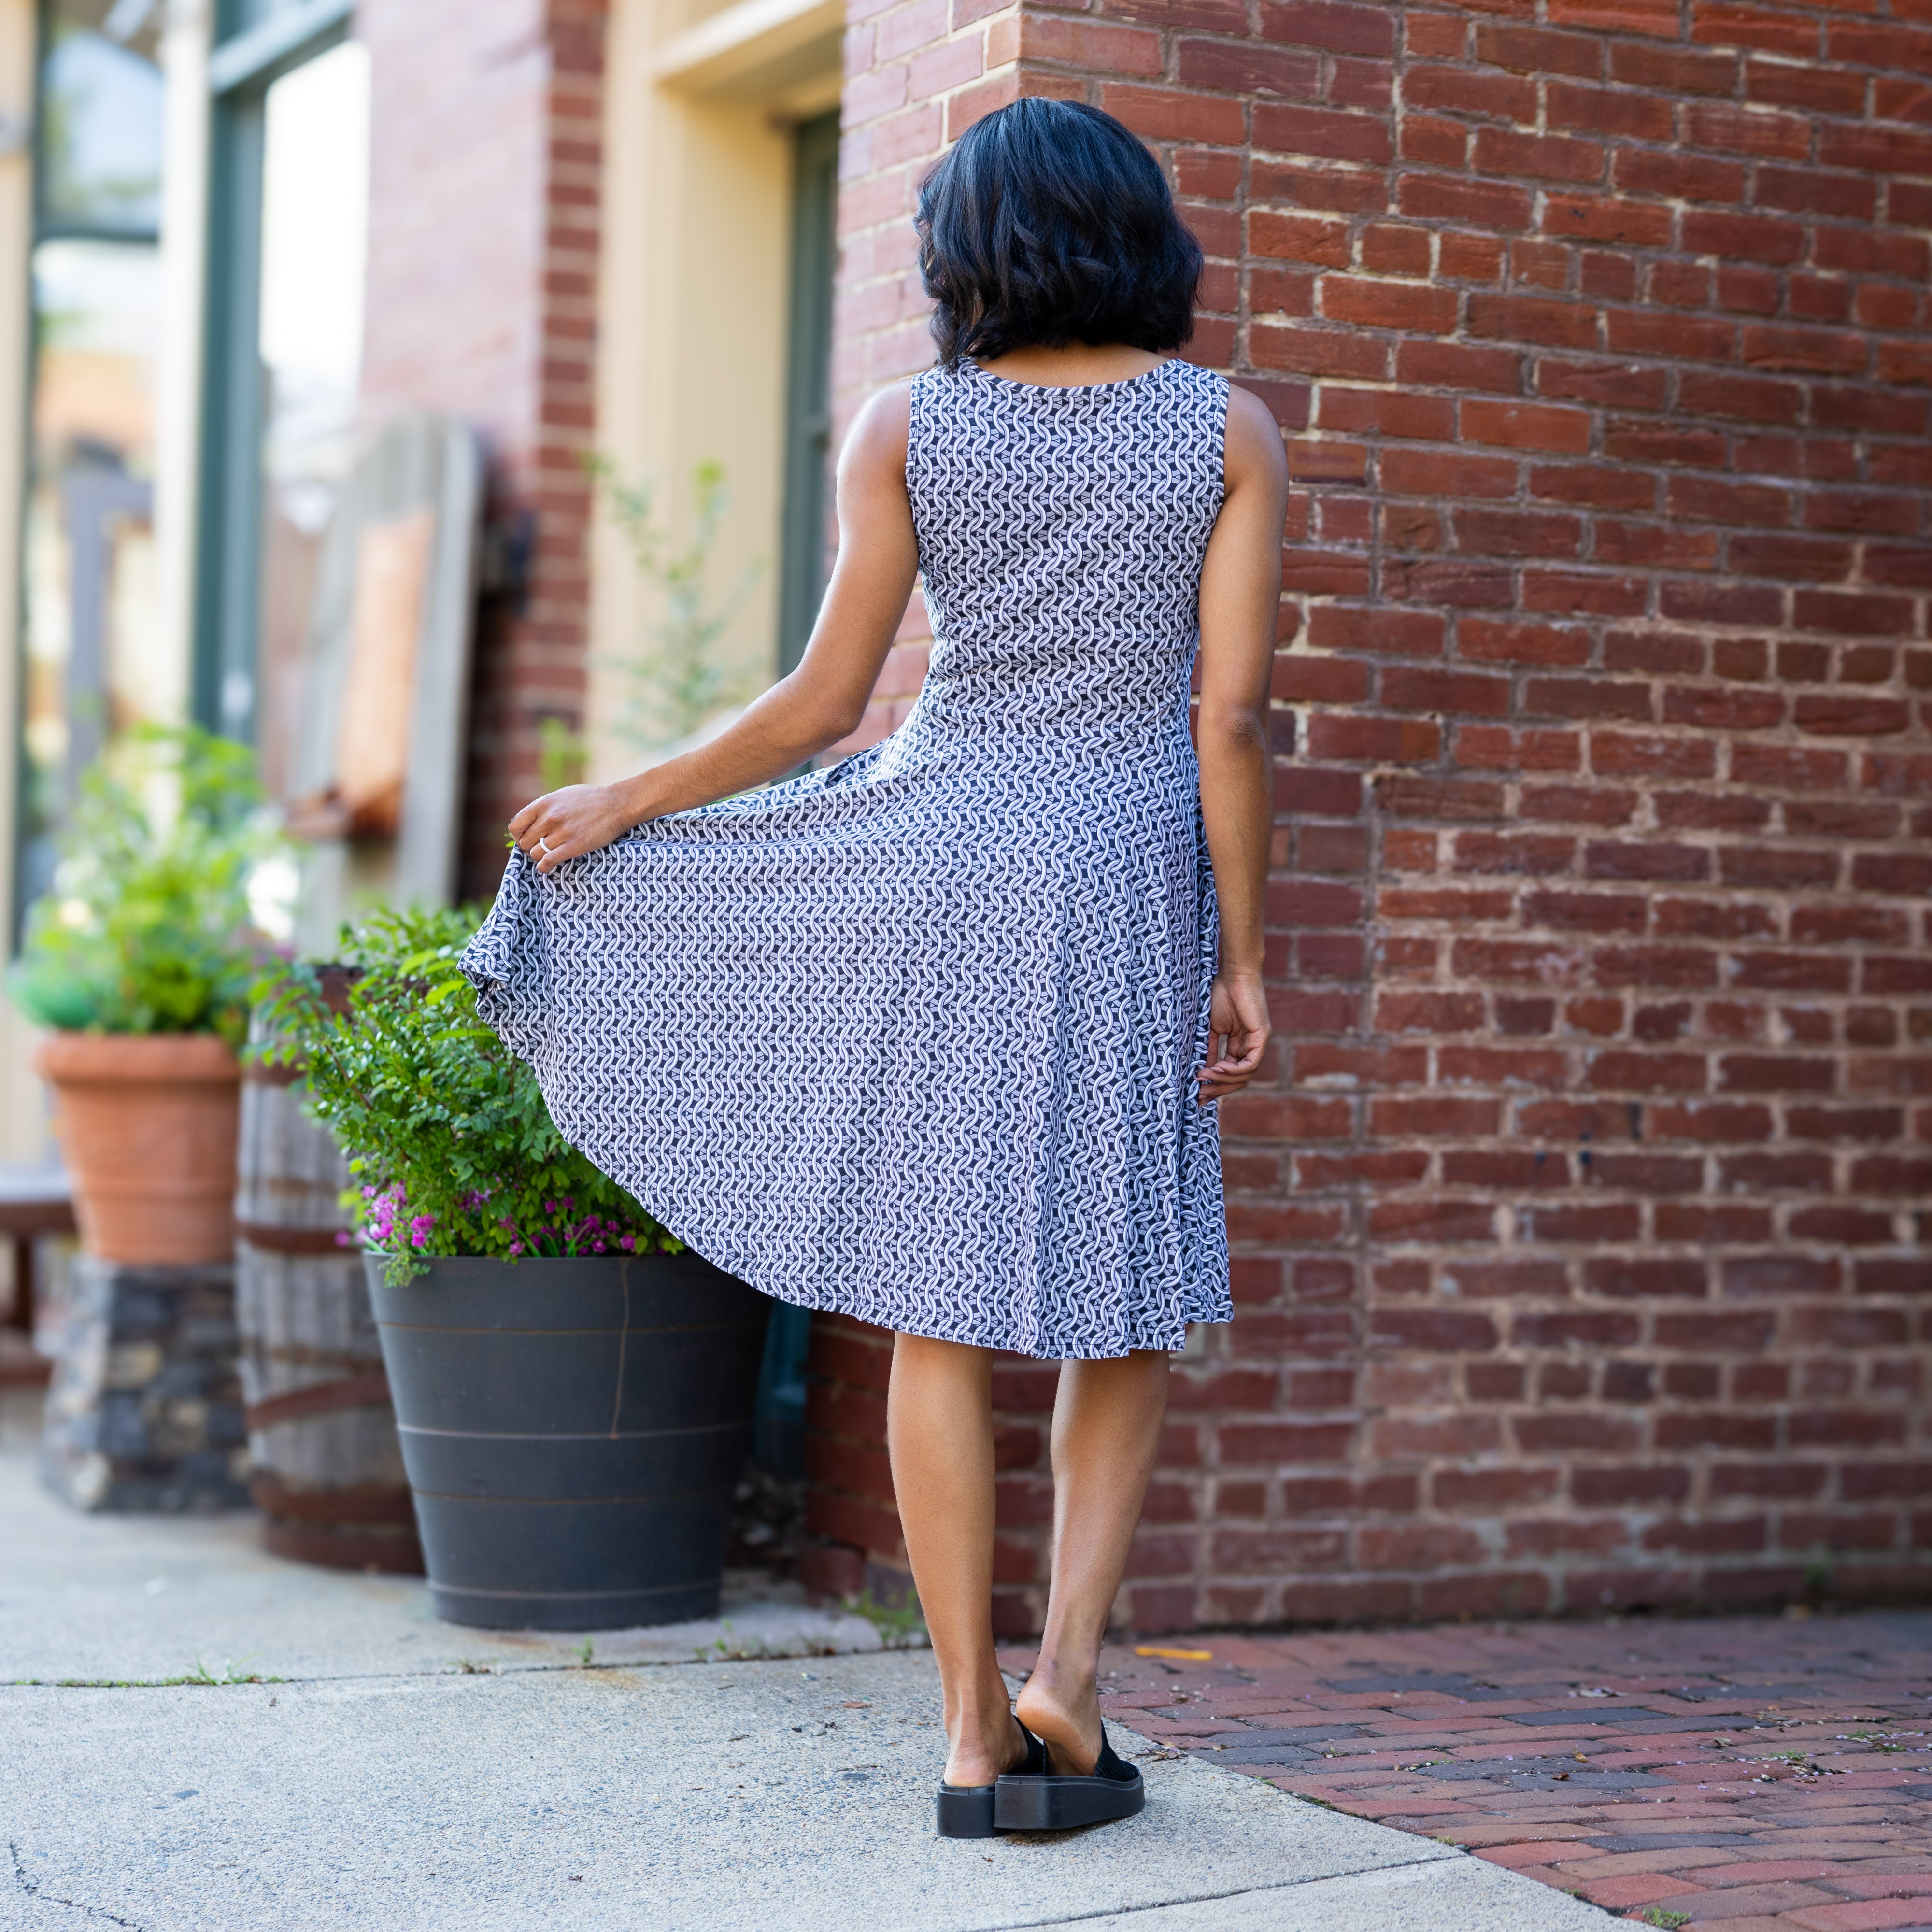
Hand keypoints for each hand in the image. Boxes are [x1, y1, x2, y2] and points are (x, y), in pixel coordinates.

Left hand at [509, 784, 640, 872]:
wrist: (617, 804)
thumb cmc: (590, 800)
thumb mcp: (562, 796)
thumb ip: (545, 808)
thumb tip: (530, 822)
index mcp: (544, 804)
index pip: (515, 826)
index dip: (519, 836)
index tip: (527, 839)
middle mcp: (550, 817)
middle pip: (524, 842)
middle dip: (530, 848)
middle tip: (541, 849)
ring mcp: (562, 832)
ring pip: (535, 853)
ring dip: (539, 857)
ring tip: (549, 855)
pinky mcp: (574, 846)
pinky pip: (548, 861)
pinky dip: (544, 867)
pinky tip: (548, 866)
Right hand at [1197, 970, 1269, 1104]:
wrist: (1233, 974)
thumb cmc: (1220, 994)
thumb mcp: (1211, 1028)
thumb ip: (1210, 1049)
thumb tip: (1202, 1072)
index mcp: (1238, 1044)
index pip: (1230, 1073)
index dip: (1215, 1085)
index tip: (1197, 1095)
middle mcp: (1250, 1046)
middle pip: (1238, 1079)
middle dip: (1218, 1089)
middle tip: (1200, 1094)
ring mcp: (1257, 1042)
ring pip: (1245, 1075)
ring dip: (1224, 1080)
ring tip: (1205, 1076)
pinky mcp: (1262, 1036)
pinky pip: (1251, 1063)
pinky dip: (1234, 1070)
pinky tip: (1219, 1067)